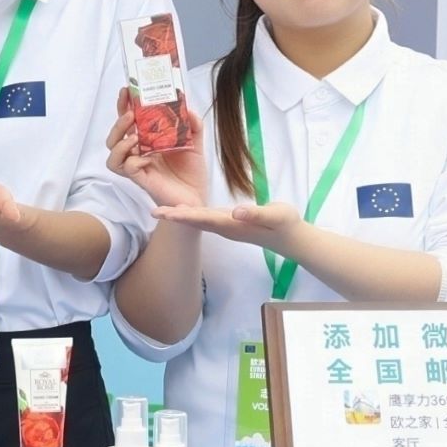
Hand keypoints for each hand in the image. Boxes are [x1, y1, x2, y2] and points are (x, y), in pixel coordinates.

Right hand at [104, 86, 209, 211]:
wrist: (198, 196)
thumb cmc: (192, 172)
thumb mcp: (196, 142)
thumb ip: (193, 124)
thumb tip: (187, 106)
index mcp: (147, 142)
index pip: (129, 122)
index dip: (124, 106)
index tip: (126, 91)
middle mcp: (139, 153)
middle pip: (114, 137)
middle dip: (118, 122)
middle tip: (129, 113)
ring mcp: (139, 167)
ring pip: (112, 155)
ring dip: (119, 142)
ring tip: (134, 136)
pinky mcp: (142, 180)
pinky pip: (126, 169)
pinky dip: (131, 160)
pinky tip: (142, 156)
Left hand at [157, 196, 308, 255]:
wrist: (293, 238)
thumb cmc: (286, 225)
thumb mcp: (276, 216)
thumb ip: (257, 214)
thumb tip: (237, 212)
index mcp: (233, 225)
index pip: (204, 219)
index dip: (184, 216)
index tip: (166, 213)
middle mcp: (226, 227)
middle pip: (196, 221)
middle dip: (175, 217)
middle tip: (153, 212)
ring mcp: (228, 226)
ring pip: (200, 220)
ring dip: (181, 215)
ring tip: (162, 210)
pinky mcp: (232, 222)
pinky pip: (208, 217)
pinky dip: (194, 212)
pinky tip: (185, 207)